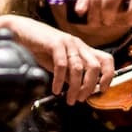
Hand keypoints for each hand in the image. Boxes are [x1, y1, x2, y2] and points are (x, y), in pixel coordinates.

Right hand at [0, 15, 115, 103]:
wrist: (22, 32)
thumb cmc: (40, 48)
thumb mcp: (60, 64)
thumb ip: (70, 75)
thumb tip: (79, 90)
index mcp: (83, 49)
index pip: (106, 60)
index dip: (109, 76)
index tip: (103, 90)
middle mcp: (78, 45)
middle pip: (95, 66)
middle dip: (90, 86)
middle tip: (81, 99)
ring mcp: (68, 42)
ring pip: (79, 68)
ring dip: (75, 87)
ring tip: (68, 98)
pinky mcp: (55, 43)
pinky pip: (62, 65)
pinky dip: (59, 80)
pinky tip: (55, 89)